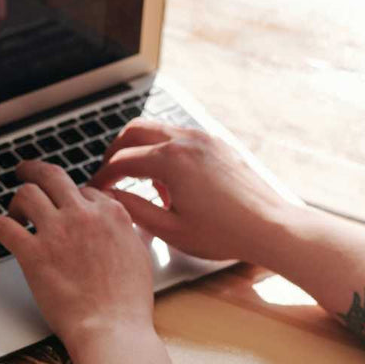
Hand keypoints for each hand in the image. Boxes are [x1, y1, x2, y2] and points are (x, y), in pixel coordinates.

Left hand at [0, 162, 155, 351]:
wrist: (111, 328)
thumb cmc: (127, 303)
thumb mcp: (141, 257)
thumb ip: (131, 235)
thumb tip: (133, 228)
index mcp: (111, 214)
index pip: (86, 190)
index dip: (73, 197)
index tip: (67, 205)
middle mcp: (83, 215)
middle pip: (53, 177)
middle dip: (35, 170)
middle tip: (26, 172)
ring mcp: (57, 231)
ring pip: (28, 194)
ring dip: (17, 199)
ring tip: (13, 210)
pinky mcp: (33, 253)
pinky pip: (2, 226)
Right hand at [89, 120, 299, 264]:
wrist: (270, 227)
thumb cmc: (225, 234)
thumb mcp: (170, 229)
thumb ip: (134, 209)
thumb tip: (110, 198)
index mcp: (170, 160)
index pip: (121, 160)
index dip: (102, 176)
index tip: (94, 189)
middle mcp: (186, 141)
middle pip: (134, 131)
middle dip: (115, 152)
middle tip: (108, 174)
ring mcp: (204, 138)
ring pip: (158, 129)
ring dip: (141, 149)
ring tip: (141, 182)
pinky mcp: (217, 144)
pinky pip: (180, 137)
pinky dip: (165, 150)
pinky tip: (171, 182)